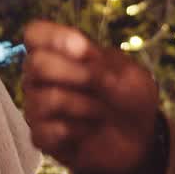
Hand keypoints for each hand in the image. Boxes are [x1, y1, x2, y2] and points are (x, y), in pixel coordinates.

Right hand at [22, 21, 161, 173]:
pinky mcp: (41, 136)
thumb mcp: (131, 77)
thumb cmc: (131, 98)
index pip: (35, 33)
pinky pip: (42, 132)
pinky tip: (86, 131)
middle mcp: (43, 76)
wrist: (139, 140)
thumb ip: (106, 69)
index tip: (83, 51)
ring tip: (100, 112)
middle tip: (98, 85)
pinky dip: (73, 132)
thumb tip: (88, 70)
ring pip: (41, 100)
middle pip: (35, 64)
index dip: (55, 39)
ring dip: (80, 106)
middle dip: (74, 75)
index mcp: (62, 52)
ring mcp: (39, 106)